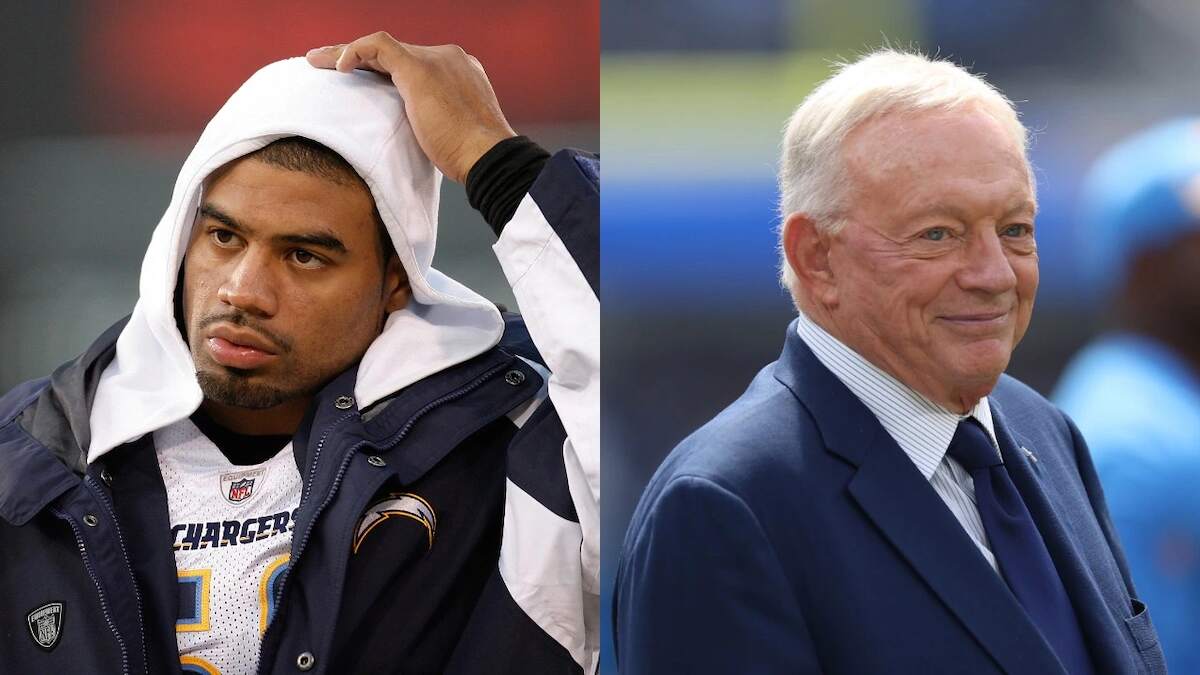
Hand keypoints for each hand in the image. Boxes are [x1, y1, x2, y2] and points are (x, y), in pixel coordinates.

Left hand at [306, 32, 516, 183]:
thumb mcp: (451, 134)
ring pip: (381, 47)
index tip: (359, 88)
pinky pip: (378, 46)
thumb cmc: (473, 157)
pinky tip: (337, 67)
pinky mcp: (419, 68)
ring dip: (345, 53)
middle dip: (358, 61)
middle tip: (326, 68)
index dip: (380, 74)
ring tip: (317, 62)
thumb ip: (433, 122)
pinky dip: (354, 52)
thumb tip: (410, 137)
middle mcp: (449, 58)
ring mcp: (436, 60)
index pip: (411, 65)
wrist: (488, 157)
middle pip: (393, 55)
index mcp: (459, 73)